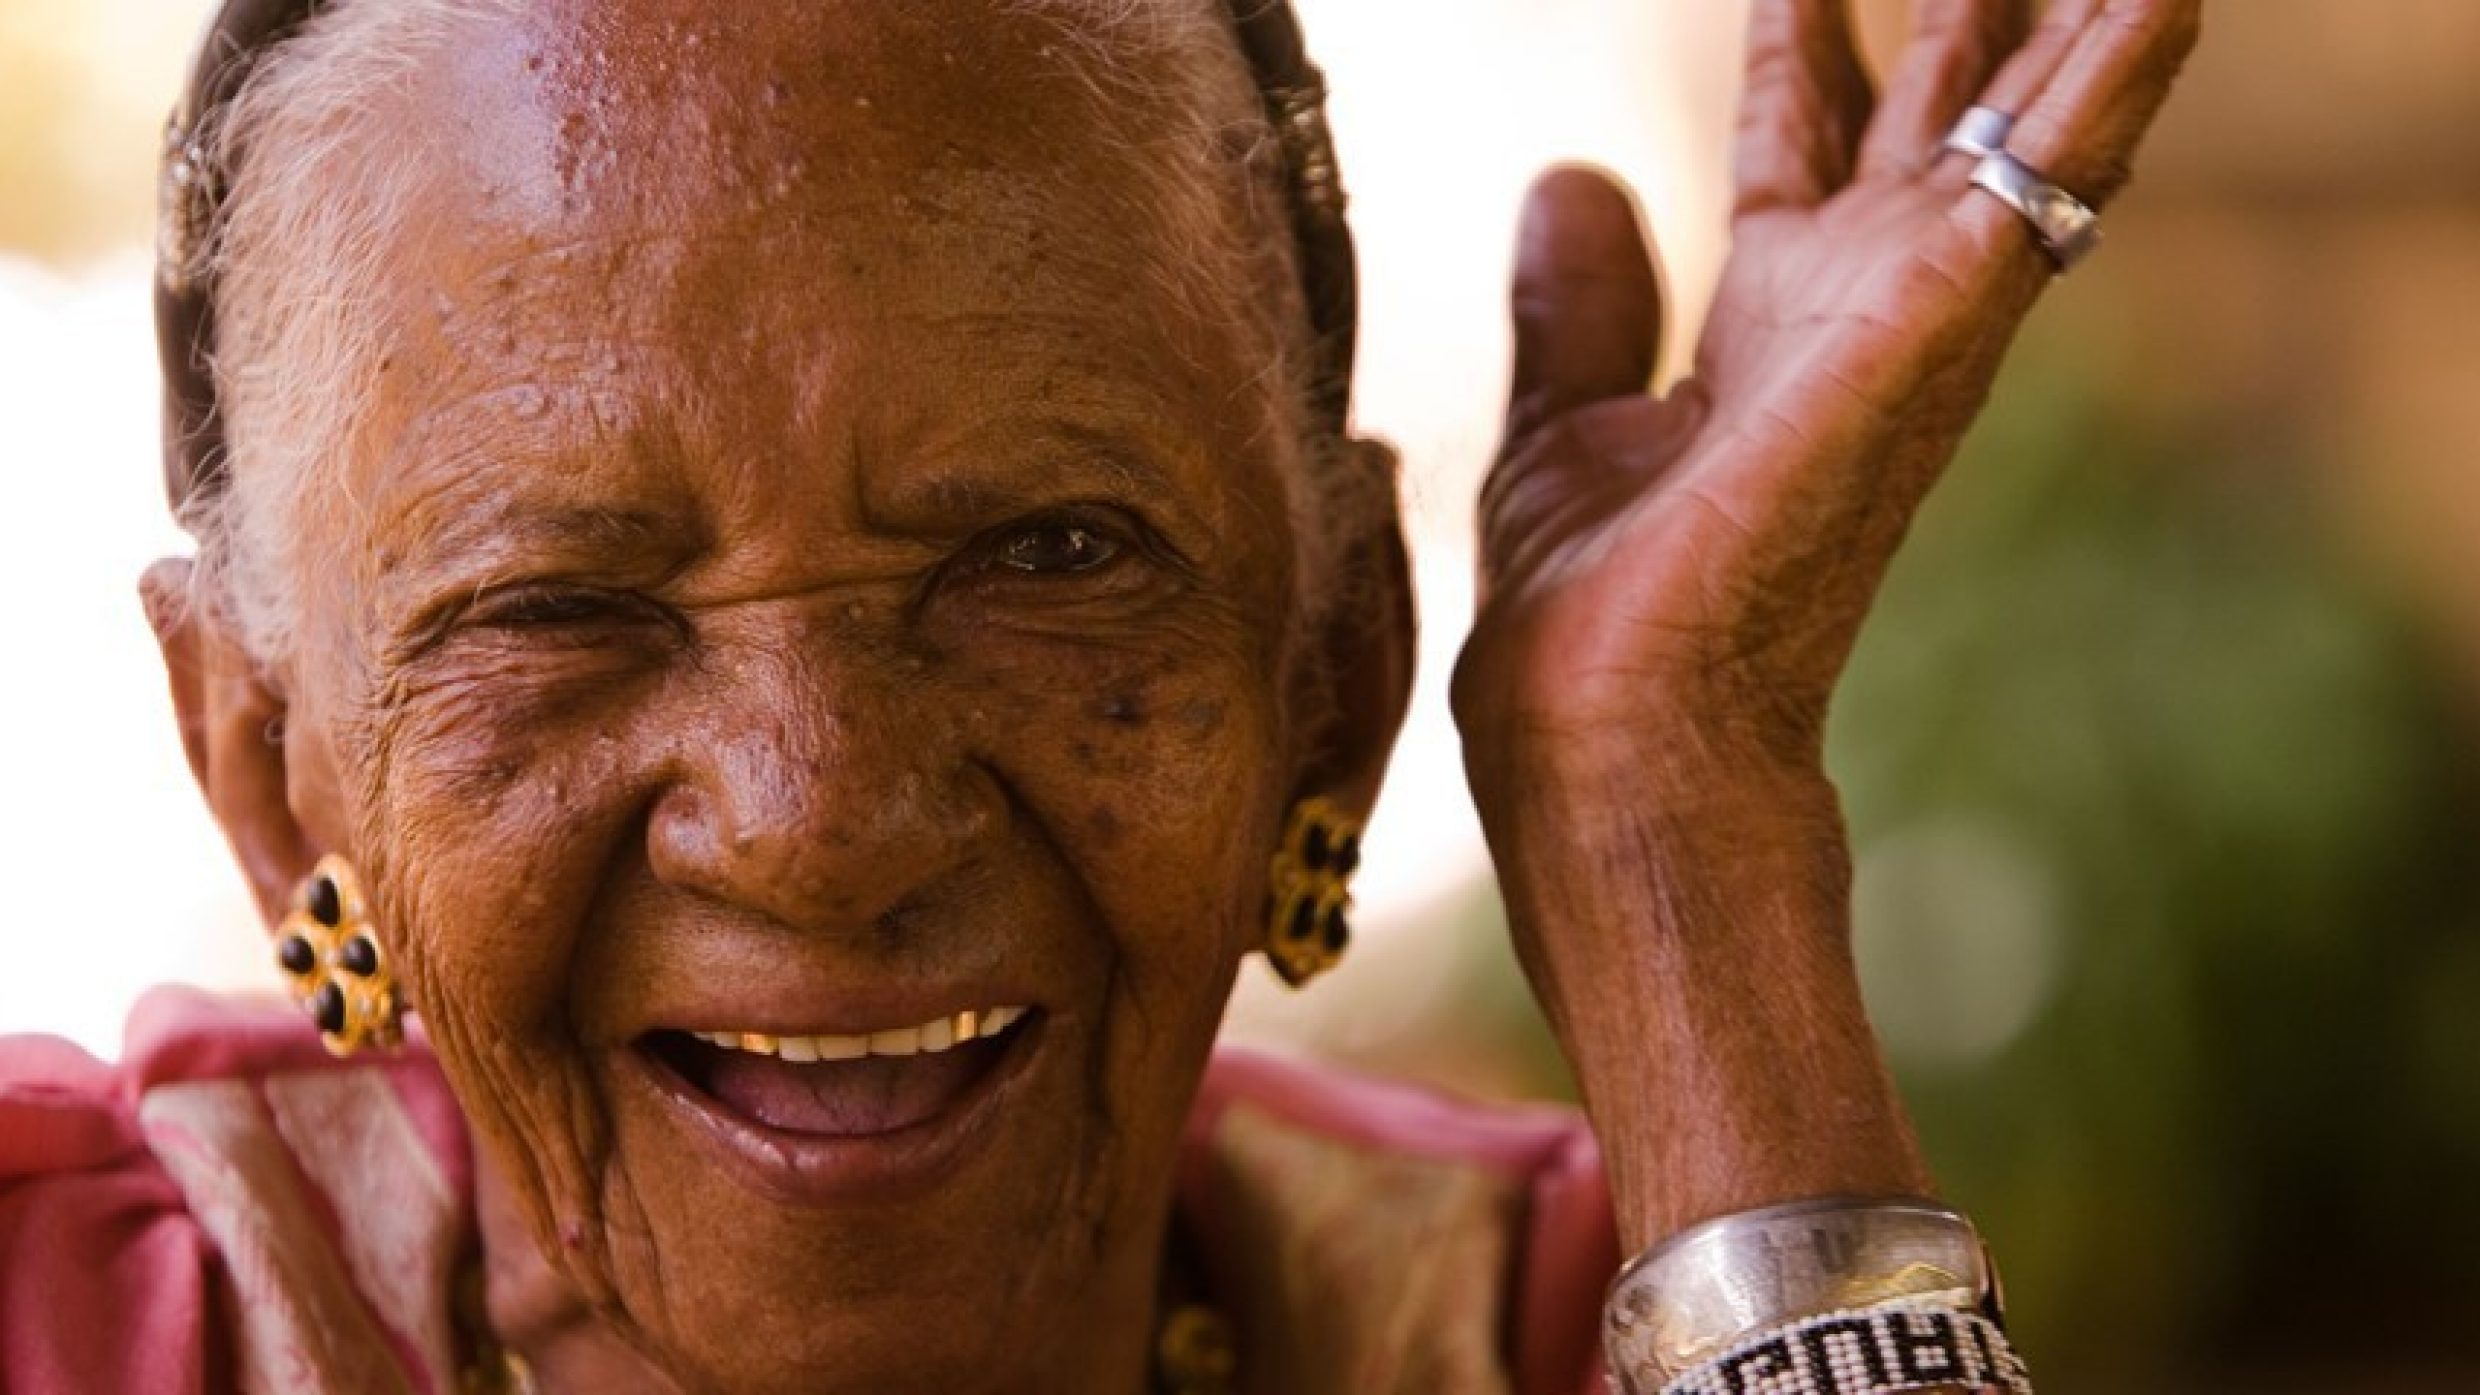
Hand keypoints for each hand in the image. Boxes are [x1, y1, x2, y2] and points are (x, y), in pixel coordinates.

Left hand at [1456, 0, 2200, 788]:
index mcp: (1767, 332)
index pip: (1793, 154)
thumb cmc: (1592, 623)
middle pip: (1923, 123)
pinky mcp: (1942, 314)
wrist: (1623, 719)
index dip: (1799, 61)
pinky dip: (2112, 73)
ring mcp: (1916, 311)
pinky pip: (2052, 165)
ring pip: (2015, 126)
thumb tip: (1569, 177)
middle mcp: (1857, 310)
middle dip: (1951, 26)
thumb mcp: (1563, 427)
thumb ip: (1583, 311)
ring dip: (2066, 29)